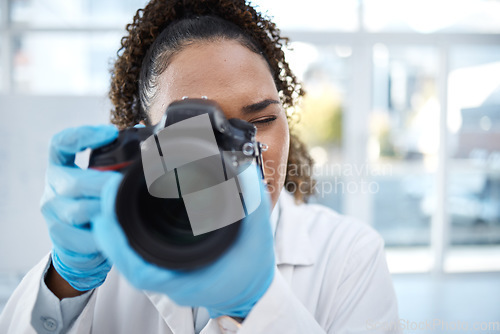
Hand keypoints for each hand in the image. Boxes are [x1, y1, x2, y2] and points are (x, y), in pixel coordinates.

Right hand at [40, 125, 119, 290]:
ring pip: (80, 211)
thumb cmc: (95, 203)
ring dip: (106, 211)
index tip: (110, 133)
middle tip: (125, 185)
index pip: (61, 144)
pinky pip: (84, 237)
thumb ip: (115, 160)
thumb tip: (144, 132)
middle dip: (105, 184)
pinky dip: (103, 236)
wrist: (79, 244)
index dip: (83, 135)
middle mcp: (53, 187)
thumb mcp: (100, 179)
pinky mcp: (59, 236)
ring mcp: (53, 213)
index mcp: (61, 167)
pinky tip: (117, 234)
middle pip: (75, 182)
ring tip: (125, 210)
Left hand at [93, 166, 274, 317]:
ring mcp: (166, 276)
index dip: (118, 245)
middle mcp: (172, 281)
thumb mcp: (256, 235)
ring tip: (108, 201)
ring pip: (129, 259)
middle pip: (128, 261)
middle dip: (110, 229)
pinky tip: (122, 216)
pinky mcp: (166, 269)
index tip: (105, 217)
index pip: (142, 270)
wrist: (251, 291)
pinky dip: (125, 237)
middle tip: (103, 196)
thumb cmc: (252, 269)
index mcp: (189, 277)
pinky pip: (138, 256)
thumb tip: (243, 173)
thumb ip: (251, 203)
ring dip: (115, 232)